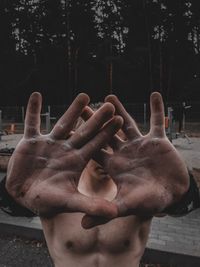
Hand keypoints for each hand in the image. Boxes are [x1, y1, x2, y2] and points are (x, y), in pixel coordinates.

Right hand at [6, 92, 122, 217]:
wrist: (24, 195)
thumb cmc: (46, 200)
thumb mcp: (68, 202)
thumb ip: (90, 205)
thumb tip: (114, 213)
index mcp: (76, 161)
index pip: (96, 145)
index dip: (107, 133)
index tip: (120, 119)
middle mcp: (66, 149)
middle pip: (84, 131)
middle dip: (96, 119)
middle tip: (111, 105)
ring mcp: (50, 144)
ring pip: (63, 123)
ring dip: (73, 110)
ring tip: (85, 95)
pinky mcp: (32, 141)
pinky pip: (32, 123)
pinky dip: (32, 110)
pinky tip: (36, 95)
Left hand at [82, 92, 188, 227]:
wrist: (173, 193)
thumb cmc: (150, 201)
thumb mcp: (128, 206)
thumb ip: (106, 211)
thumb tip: (82, 225)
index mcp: (115, 164)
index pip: (95, 149)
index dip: (83, 140)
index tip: (70, 128)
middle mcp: (125, 151)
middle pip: (107, 132)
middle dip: (96, 120)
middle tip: (83, 106)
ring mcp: (140, 144)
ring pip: (128, 123)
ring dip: (120, 109)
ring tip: (109, 95)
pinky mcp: (158, 139)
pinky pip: (157, 121)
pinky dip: (157, 109)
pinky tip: (155, 95)